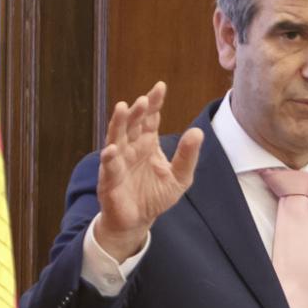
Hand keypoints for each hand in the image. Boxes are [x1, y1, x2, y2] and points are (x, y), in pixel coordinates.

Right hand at [92, 81, 203, 260]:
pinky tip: (112, 150)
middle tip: (144, 99)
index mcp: (147, 143)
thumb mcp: (179, 177)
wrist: (138, 221)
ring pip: (116, 138)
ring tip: (123, 108)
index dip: (154, 103)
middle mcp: (131, 148)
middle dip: (137, 111)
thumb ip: (187, 156)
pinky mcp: (109, 180)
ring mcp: (118, 161)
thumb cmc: (155, 196)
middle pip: (132, 124)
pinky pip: (109, 167)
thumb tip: (198, 132)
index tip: (160, 87)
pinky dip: (109, 159)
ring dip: (119, 123)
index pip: (150, 118)